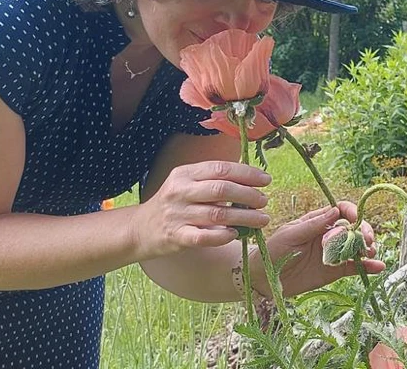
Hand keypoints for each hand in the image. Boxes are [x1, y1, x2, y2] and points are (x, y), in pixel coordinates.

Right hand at [134, 160, 272, 257]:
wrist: (140, 229)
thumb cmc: (174, 203)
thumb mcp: (188, 183)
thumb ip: (214, 180)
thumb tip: (253, 180)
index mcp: (185, 174)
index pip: (221, 169)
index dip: (247, 174)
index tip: (266, 180)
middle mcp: (180, 192)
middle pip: (222, 190)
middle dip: (249, 195)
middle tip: (264, 201)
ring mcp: (177, 215)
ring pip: (218, 215)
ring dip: (245, 218)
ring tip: (262, 219)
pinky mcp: (176, 237)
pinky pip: (204, 237)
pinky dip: (224, 236)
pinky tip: (236, 234)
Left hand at [254, 202, 384, 296]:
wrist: (263, 278)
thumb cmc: (273, 251)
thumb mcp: (290, 235)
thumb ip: (313, 225)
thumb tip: (334, 210)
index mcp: (318, 221)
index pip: (341, 211)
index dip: (353, 212)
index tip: (357, 220)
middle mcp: (329, 235)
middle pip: (355, 228)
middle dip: (365, 231)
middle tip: (368, 241)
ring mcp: (334, 253)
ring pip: (358, 247)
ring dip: (368, 248)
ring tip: (370, 253)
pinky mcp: (335, 271)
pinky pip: (355, 267)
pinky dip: (368, 266)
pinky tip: (378, 267)